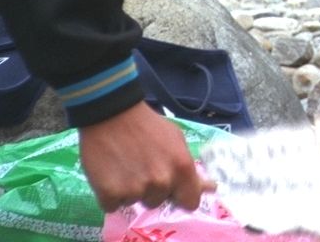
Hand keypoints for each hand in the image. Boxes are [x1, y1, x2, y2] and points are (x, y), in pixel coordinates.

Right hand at [78, 103, 210, 210]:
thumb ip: (190, 167)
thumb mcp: (176, 139)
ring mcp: (134, 190)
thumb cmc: (146, 125)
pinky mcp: (109, 195)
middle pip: (158, 201)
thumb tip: (211, 188)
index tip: (173, 191)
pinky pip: (112, 205)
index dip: (181, 197)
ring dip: (129, 191)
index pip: (190, 203)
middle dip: (151, 189)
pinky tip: (108, 173)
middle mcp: (161, 182)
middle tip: (140, 167)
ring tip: (123, 166)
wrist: (109, 113)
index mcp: (181, 168)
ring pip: (134, 202)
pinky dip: (109, 194)